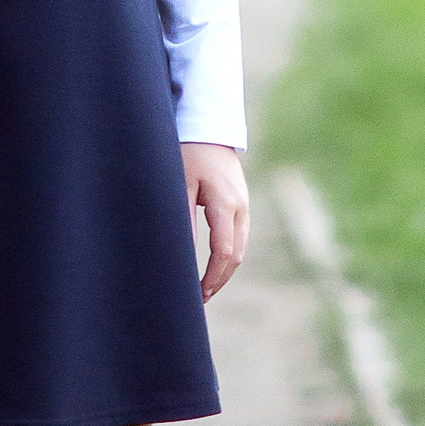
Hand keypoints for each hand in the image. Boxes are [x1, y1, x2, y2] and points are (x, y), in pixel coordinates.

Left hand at [183, 143, 248, 300]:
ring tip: (206, 287)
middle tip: (200, 299)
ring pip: (240, 247)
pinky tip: (213, 264)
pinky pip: (238, 236)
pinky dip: (228, 254)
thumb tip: (182, 256)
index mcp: (226, 204)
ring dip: (225, 269)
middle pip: (236, 255)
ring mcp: (244, 204)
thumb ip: (183, 221)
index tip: (197, 295)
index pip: (224, 253)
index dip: (211, 278)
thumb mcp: (180, 186)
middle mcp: (241, 207)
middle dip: (219, 279)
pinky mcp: (240, 202)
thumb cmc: (189, 153)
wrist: (208, 126)